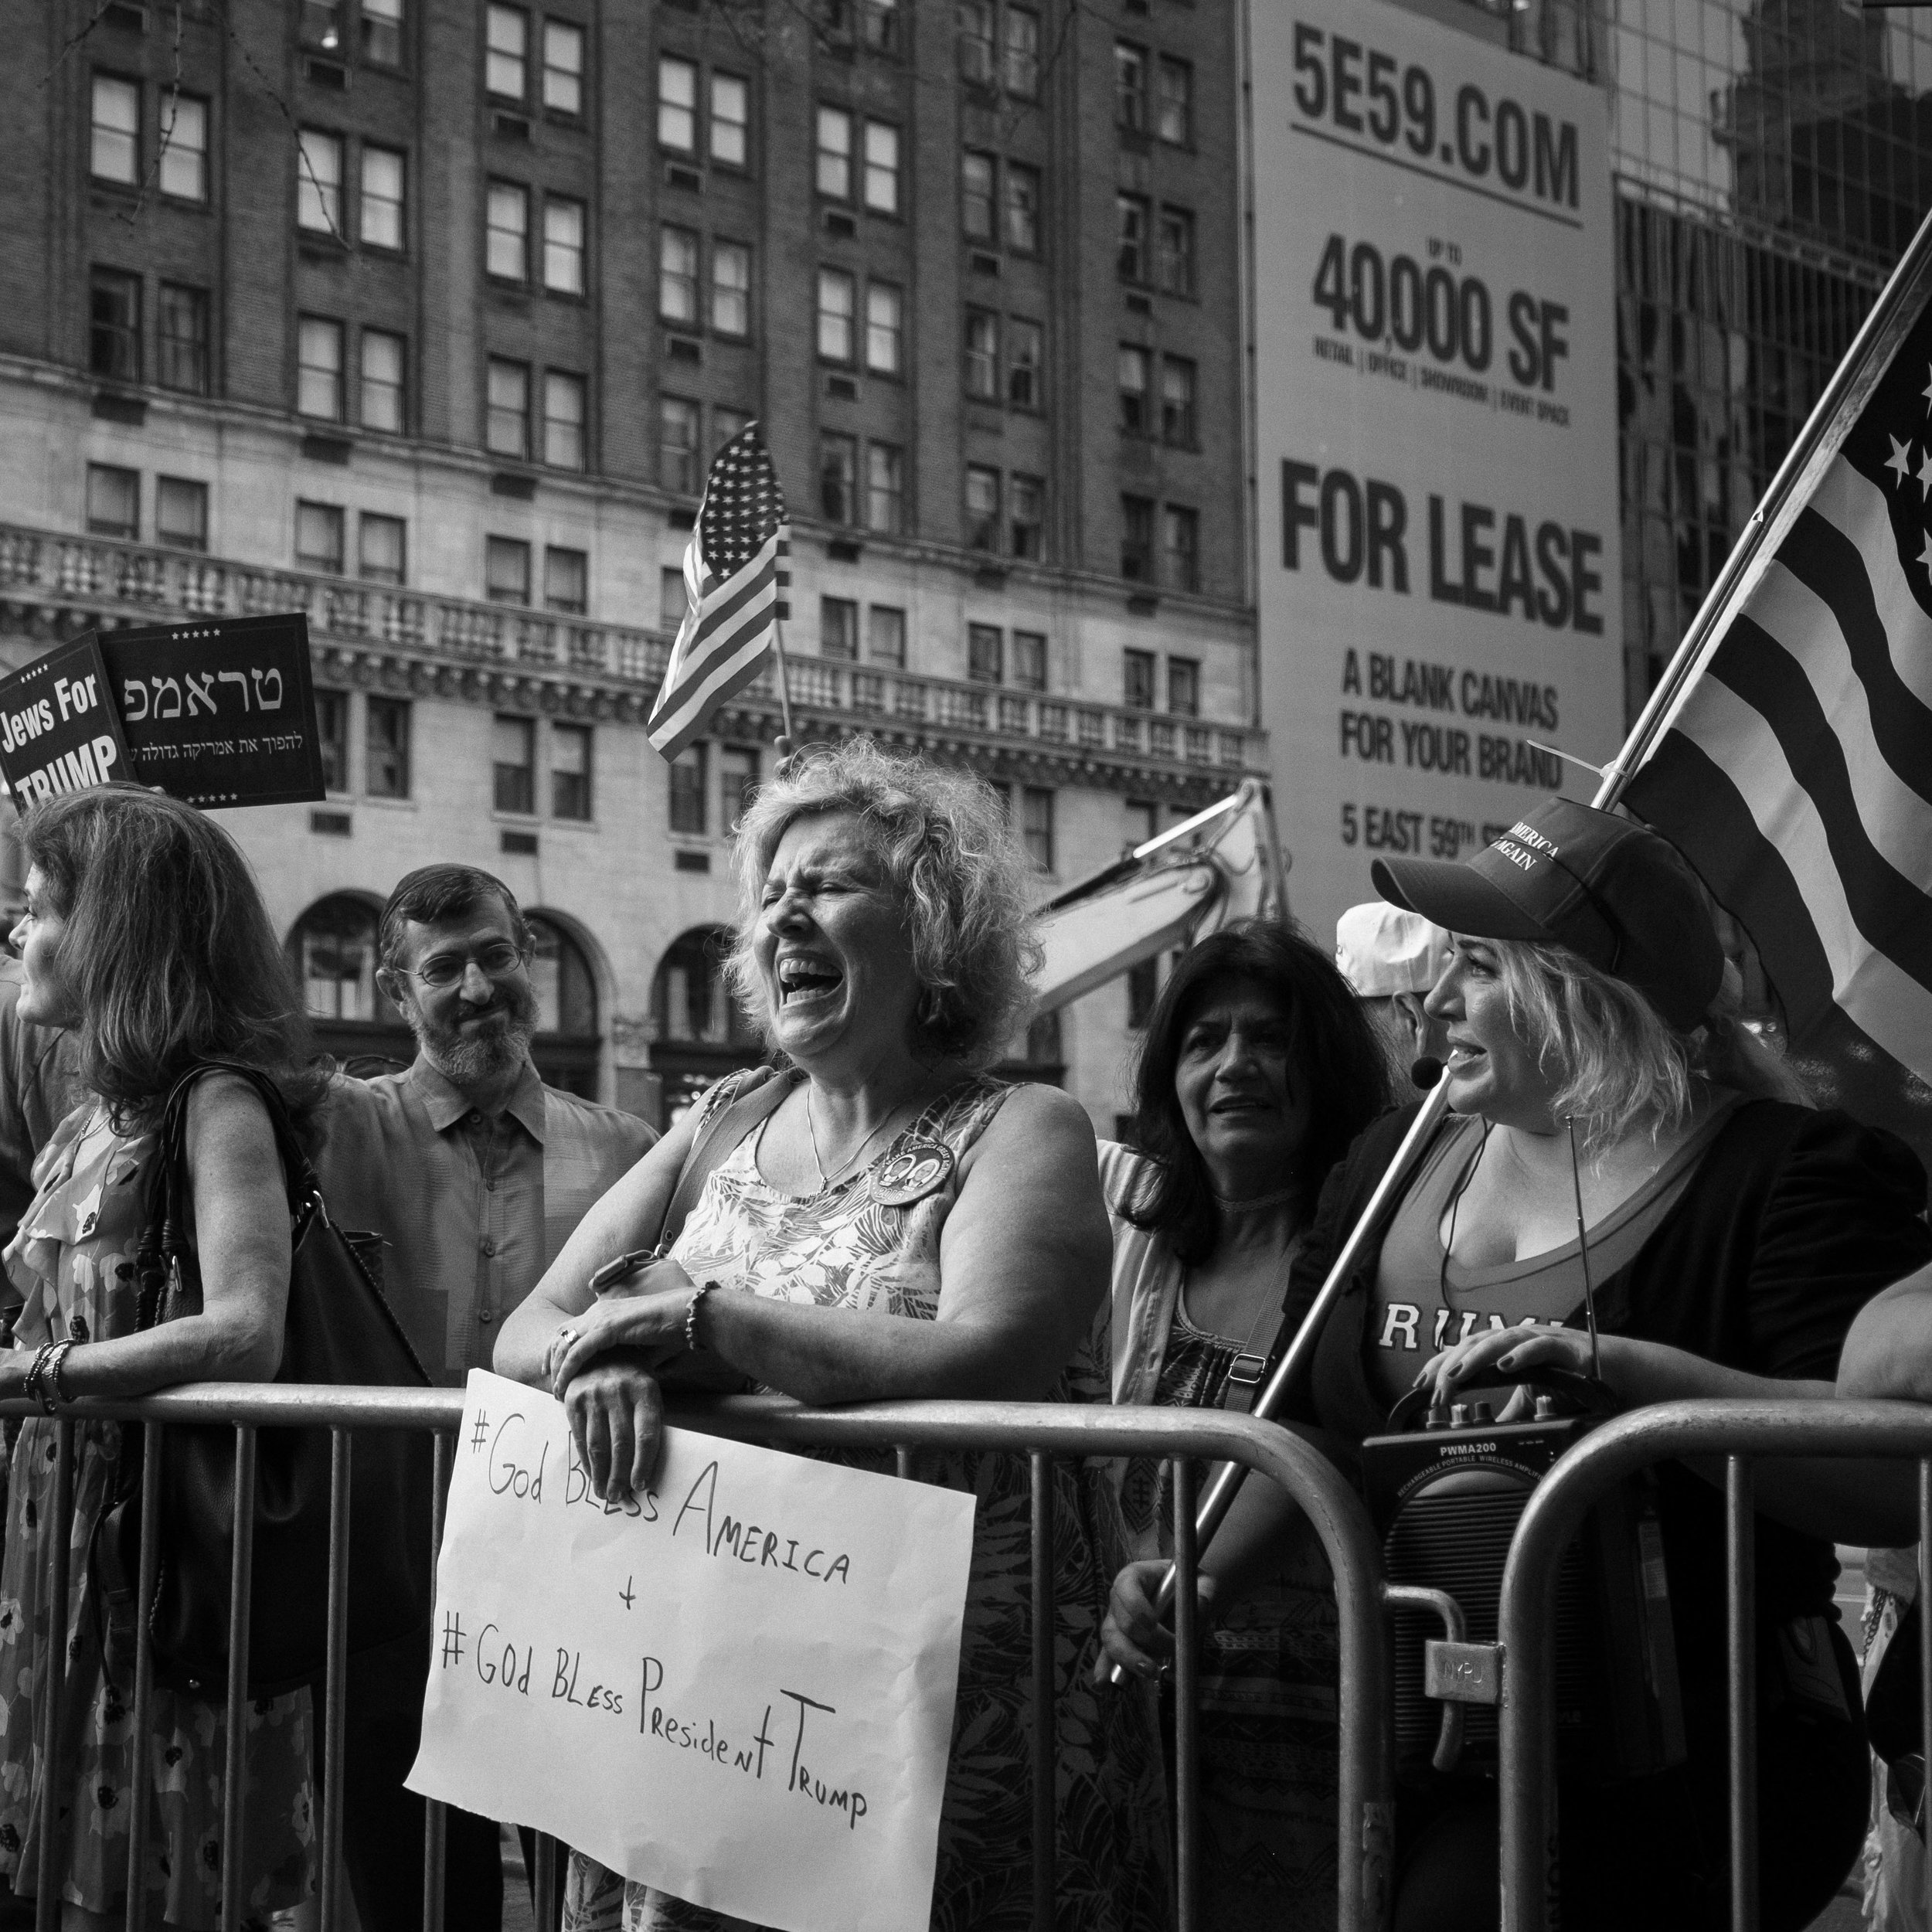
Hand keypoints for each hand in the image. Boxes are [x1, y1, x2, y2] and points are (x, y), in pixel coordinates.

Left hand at [548, 1260, 695, 1394]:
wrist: (684, 1315)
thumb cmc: (669, 1329)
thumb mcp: (639, 1343)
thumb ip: (624, 1354)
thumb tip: (621, 1375)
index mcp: (605, 1310)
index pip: (571, 1328)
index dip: (558, 1348)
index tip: (553, 1369)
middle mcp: (598, 1311)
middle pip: (560, 1334)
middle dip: (551, 1359)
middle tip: (548, 1381)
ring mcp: (601, 1318)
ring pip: (565, 1344)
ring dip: (557, 1369)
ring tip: (555, 1390)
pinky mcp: (607, 1329)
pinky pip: (577, 1352)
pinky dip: (567, 1370)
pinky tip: (563, 1385)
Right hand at [562, 1351, 663, 1504]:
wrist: (599, 1349)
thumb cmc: (632, 1377)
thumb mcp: (649, 1389)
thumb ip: (650, 1420)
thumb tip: (648, 1466)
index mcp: (645, 1389)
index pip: (646, 1434)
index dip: (644, 1464)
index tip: (641, 1486)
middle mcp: (619, 1391)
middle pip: (621, 1444)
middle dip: (620, 1475)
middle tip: (619, 1498)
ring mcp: (594, 1394)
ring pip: (599, 1445)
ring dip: (601, 1474)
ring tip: (604, 1493)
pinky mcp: (574, 1399)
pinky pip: (580, 1437)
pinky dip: (586, 1460)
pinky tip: (592, 1474)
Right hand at [1094, 1559, 1218, 1683]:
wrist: (1188, 1595)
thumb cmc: (1189, 1584)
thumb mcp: (1199, 1583)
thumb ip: (1198, 1596)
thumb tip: (1200, 1606)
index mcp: (1136, 1577)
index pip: (1126, 1587)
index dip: (1135, 1606)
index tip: (1152, 1624)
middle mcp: (1120, 1599)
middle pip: (1118, 1622)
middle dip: (1134, 1645)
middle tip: (1155, 1662)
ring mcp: (1118, 1621)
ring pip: (1112, 1642)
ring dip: (1127, 1661)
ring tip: (1147, 1673)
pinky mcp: (1122, 1643)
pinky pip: (1110, 1656)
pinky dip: (1107, 1671)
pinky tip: (1105, 1687)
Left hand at [1415, 1319, 1597, 1414]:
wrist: (1625, 1377)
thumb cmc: (1582, 1382)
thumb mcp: (1538, 1400)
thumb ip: (1514, 1411)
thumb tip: (1492, 1429)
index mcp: (1512, 1351)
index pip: (1468, 1351)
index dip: (1442, 1364)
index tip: (1420, 1385)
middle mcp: (1523, 1341)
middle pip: (1477, 1343)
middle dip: (1452, 1364)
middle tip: (1434, 1388)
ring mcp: (1545, 1341)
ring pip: (1503, 1340)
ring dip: (1476, 1357)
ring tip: (1457, 1374)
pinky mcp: (1569, 1349)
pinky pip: (1542, 1347)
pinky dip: (1522, 1354)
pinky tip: (1506, 1365)